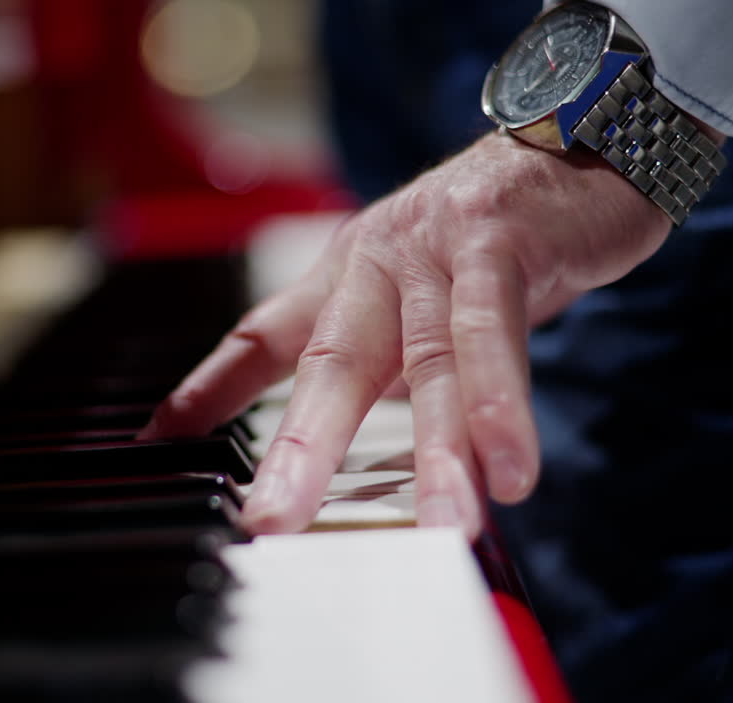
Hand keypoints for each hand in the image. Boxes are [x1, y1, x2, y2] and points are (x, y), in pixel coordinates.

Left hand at [139, 131, 672, 538]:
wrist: (576, 145)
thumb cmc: (489, 238)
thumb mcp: (410, 297)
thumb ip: (363, 359)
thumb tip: (315, 429)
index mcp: (347, 277)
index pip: (262, 336)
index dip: (207, 391)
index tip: (156, 448)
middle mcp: (377, 262)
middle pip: (332, 362)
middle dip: (302, 446)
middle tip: (275, 521)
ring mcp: (436, 250)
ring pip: (429, 362)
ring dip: (435, 452)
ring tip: (439, 528)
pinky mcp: (501, 244)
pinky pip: (494, 332)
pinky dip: (502, 404)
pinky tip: (510, 471)